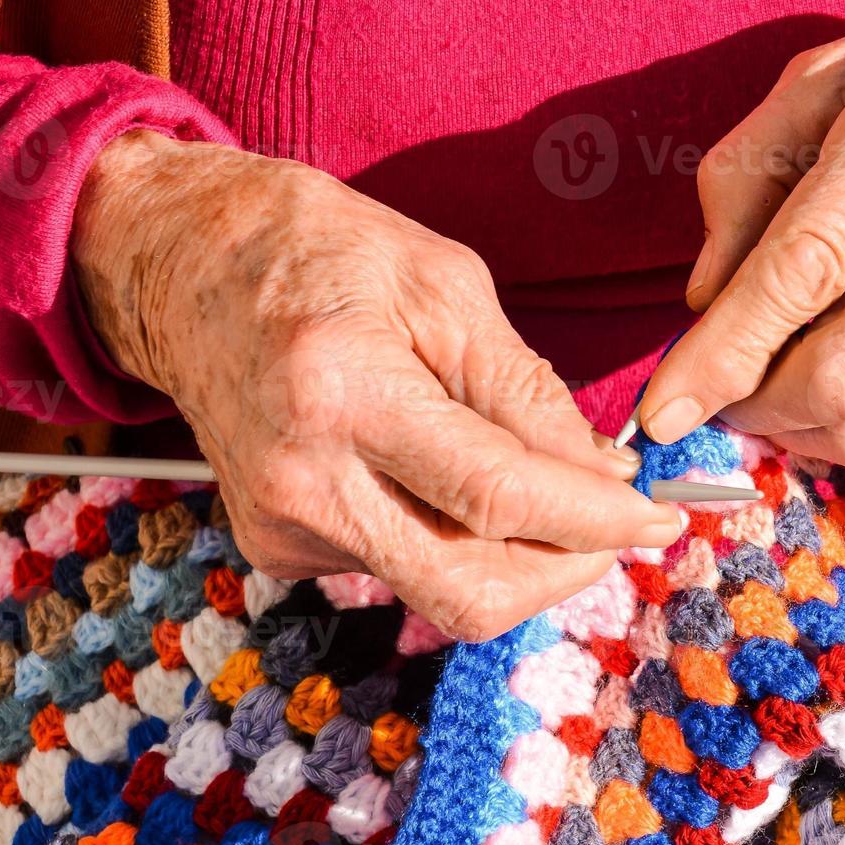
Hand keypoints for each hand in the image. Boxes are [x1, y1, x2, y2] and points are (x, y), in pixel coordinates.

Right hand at [73, 132, 682, 640]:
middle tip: (619, 526)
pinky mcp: (276, 547)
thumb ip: (528, 392)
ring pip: (442, 589)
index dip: (597, 521)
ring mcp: (281, 527)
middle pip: (470, 593)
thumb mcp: (445, 285)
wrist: (182, 265)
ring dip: (517, 553)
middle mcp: (302, 483)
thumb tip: (604, 478)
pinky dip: (453, 536)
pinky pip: (400, 567)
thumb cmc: (318, 251)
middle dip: (567, 572)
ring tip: (535, 481)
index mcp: (345, 397)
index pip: (499, 499)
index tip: (662, 517)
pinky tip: (445, 474)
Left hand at [638, 0, 844, 474]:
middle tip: (722, 386)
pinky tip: (830, 391)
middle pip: (841, 374)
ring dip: (797, 428)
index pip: (804, 269)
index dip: (724, 352)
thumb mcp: (817, 84)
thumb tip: (702, 303)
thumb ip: (743, 182)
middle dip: (754, 405)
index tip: (661, 411)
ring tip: (777, 382)